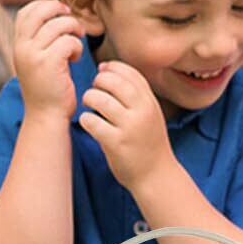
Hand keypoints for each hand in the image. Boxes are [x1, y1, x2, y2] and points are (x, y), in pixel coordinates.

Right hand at [13, 0, 82, 119]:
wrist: (46, 115)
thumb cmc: (48, 88)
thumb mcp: (37, 60)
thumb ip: (40, 40)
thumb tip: (57, 15)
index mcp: (18, 44)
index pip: (26, 11)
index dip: (45, 6)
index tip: (61, 13)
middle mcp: (22, 47)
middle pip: (41, 11)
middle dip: (61, 11)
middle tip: (74, 25)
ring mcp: (33, 55)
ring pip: (59, 24)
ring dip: (74, 31)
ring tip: (76, 45)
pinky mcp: (48, 64)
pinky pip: (68, 41)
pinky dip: (77, 47)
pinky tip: (75, 59)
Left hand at [78, 60, 172, 190]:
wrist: (157, 175)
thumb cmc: (148, 143)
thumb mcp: (150, 114)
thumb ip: (135, 94)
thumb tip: (107, 69)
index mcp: (150, 102)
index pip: (130, 73)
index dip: (112, 68)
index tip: (102, 72)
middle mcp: (142, 112)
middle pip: (113, 82)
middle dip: (98, 82)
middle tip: (94, 91)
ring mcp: (129, 127)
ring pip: (99, 99)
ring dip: (89, 99)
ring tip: (89, 106)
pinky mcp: (116, 143)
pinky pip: (91, 122)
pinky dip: (85, 120)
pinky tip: (89, 124)